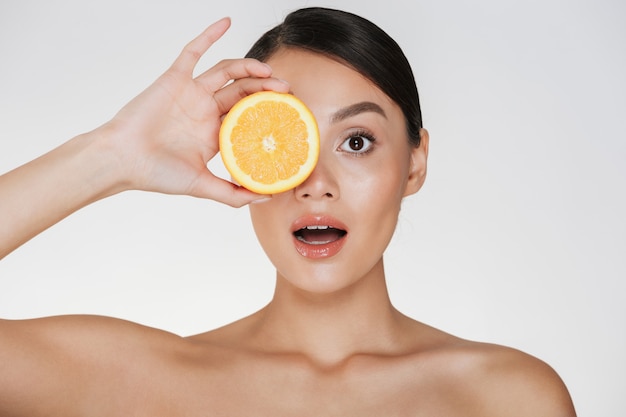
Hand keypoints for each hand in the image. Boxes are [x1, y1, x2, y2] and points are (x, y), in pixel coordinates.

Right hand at [103, 17, 288, 205]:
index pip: (250, 115)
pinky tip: (226, 22)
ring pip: (226, 71)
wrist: (121, 160)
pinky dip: (209, 35)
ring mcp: (191, 93)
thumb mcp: (202, 187)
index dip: (269, 111)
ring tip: (268, 72)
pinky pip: (193, 51)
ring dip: (248, 66)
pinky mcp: (175, 78)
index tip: (289, 112)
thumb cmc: (156, 174)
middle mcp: (206, 111)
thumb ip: (232, 195)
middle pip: (244, 91)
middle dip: (267, 88)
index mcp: (215, 133)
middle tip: (286, 90)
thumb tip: (266, 196)